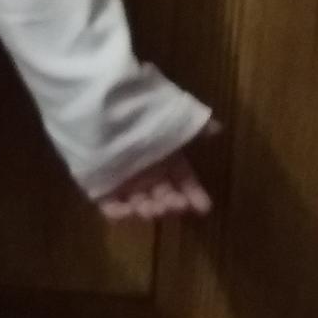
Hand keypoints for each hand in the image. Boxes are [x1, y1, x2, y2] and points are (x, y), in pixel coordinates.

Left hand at [96, 118, 220, 221]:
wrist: (100, 104)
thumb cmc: (139, 111)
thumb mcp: (171, 115)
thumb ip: (194, 124)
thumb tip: (218, 129)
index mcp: (165, 159)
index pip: (184, 182)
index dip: (195, 195)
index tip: (204, 208)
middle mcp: (147, 173)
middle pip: (164, 197)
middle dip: (172, 205)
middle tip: (177, 204)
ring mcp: (123, 181)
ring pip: (140, 205)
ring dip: (149, 210)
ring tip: (153, 209)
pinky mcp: (99, 186)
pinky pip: (109, 206)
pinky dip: (119, 213)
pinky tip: (128, 211)